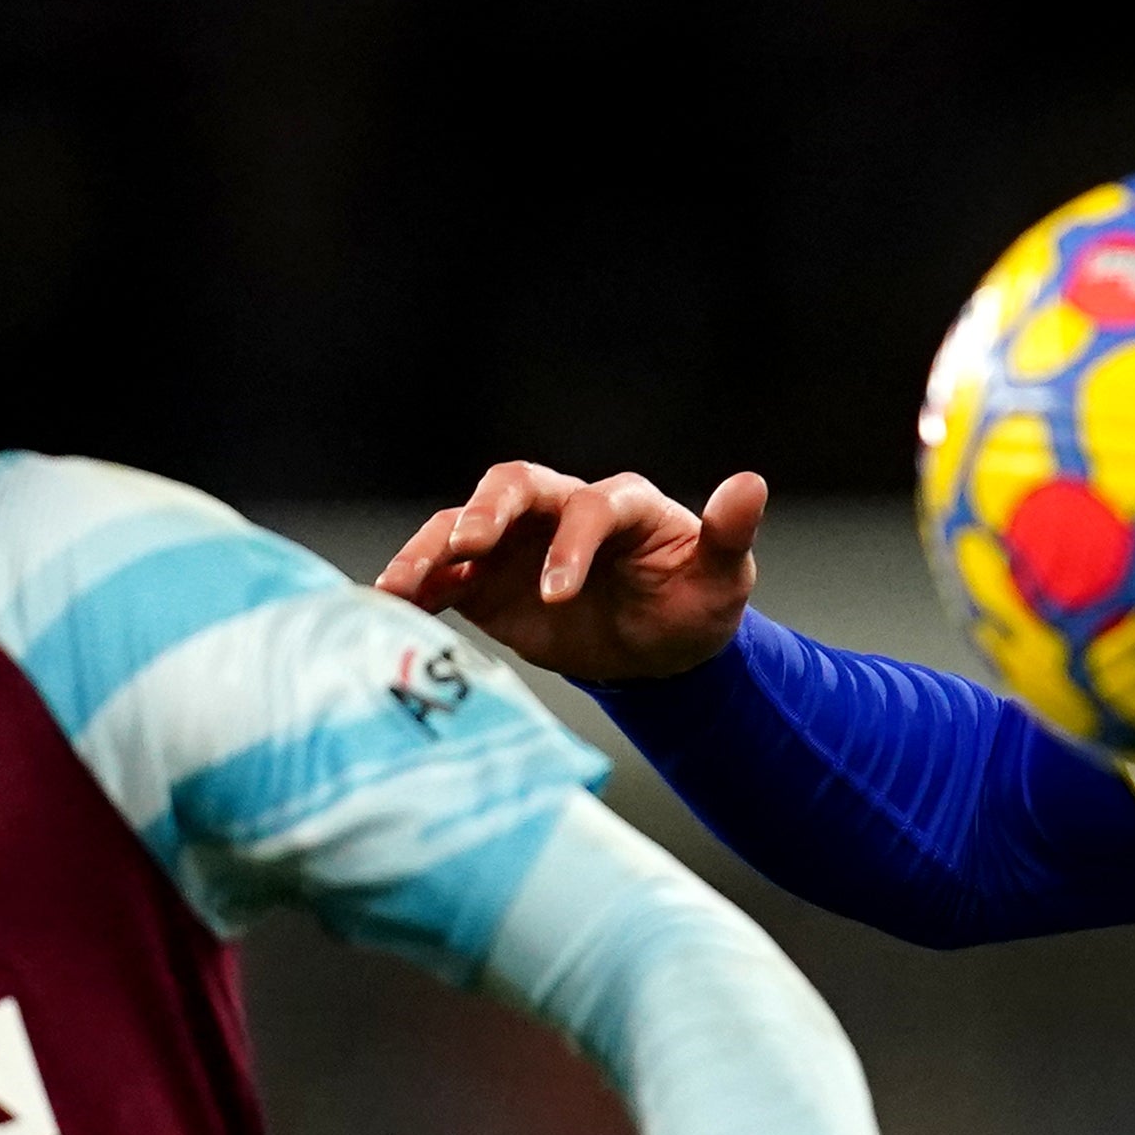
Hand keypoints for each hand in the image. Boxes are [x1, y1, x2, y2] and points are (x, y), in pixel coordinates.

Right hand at [377, 463, 767, 682]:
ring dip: (431, 548)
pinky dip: (412, 586)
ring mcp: (517, 542)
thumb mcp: (724, 579)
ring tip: (399, 584)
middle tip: (464, 547)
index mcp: (620, 504)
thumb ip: (729, 536)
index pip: (590, 507)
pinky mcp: (485, 581)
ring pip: (462, 524)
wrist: (656, 651)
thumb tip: (751, 484)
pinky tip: (383, 606)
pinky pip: (441, 575)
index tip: (558, 596)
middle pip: (514, 486)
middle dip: (486, 512)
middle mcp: (561, 510)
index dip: (572, 545)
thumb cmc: (693, 605)